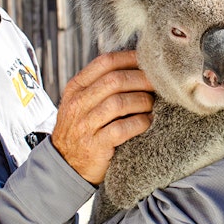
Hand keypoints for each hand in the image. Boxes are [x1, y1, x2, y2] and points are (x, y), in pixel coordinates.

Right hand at [52, 51, 152, 183]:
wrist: (65, 165)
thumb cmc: (82, 129)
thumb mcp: (81, 103)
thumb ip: (100, 85)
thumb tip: (135, 65)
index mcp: (76, 88)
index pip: (104, 62)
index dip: (129, 58)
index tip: (148, 60)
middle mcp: (78, 103)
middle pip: (115, 80)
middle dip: (141, 80)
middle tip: (157, 84)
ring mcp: (85, 125)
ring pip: (119, 103)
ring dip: (142, 101)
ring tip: (152, 104)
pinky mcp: (95, 145)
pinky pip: (122, 129)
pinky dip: (139, 123)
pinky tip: (147, 122)